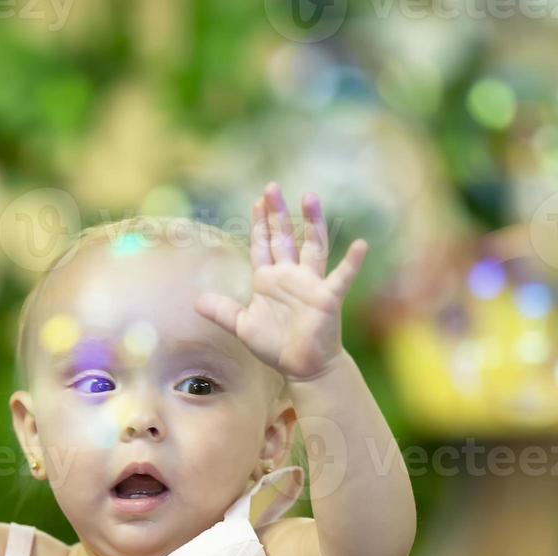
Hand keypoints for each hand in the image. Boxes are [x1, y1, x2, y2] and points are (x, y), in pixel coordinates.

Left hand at [194, 182, 366, 382]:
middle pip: (284, 237)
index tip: (257, 200)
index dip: (259, 224)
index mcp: (269, 279)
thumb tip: (196, 301)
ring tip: (310, 196)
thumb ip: (222, 312)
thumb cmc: (275, 345)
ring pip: (313, 246)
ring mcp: (311, 283)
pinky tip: (361, 245)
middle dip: (277, 213)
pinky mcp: (327, 298)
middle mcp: (290, 275)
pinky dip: (352, 263)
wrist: (302, 366)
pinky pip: (342, 277)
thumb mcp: (243, 326)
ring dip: (312, 222)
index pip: (263, 244)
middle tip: (272, 188)